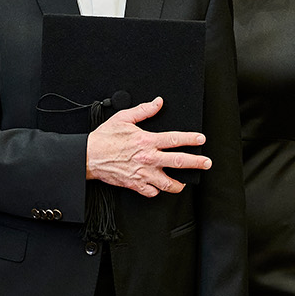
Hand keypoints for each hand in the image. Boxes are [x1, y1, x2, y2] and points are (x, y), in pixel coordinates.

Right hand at [86, 96, 211, 196]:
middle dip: (196, 162)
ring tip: (184, 183)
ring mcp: (142, 173)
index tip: (201, 139)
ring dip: (178, 184)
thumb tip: (157, 103)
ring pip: (168, 183)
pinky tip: (159, 187)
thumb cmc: (104, 138)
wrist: (88, 156)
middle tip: (206, 163)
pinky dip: (157, 191)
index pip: (175, 139)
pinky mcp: (135, 184)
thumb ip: (143, 111)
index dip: (191, 139)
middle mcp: (148, 158)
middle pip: (179, 162)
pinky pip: (151, 192)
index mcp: (147, 141)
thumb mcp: (123, 118)